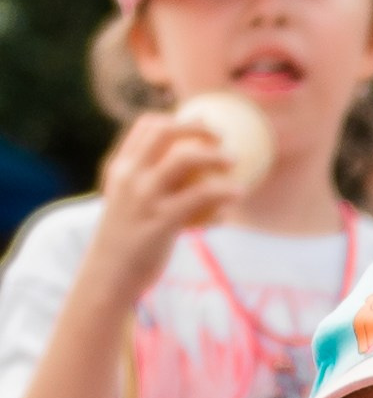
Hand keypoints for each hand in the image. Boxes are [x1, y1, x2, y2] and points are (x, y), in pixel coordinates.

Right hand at [85, 114, 246, 302]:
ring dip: (215, 155)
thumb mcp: (128, 206)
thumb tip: (186, 177)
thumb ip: (148, 186)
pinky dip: (223, 191)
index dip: (176, 120)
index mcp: (120, 168)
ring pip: (185, 159)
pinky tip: (238, 193)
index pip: (146, 126)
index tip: (199, 125)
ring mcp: (144, 198)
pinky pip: (200, 197)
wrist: (109, 277)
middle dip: (198, 128)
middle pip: (166, 133)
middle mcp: (130, 176)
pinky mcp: (161, 222)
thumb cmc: (126, 244)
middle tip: (223, 137)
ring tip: (234, 162)